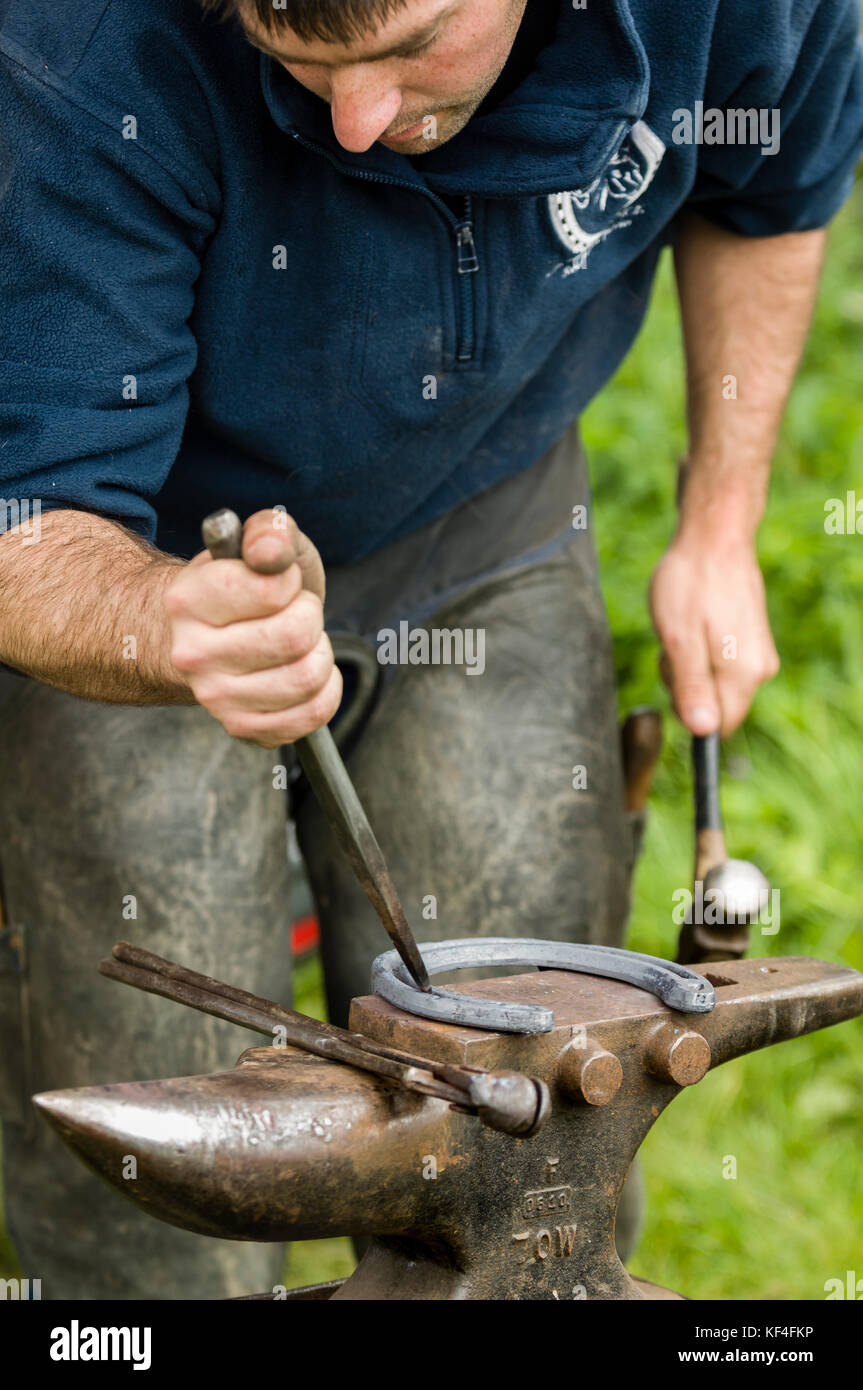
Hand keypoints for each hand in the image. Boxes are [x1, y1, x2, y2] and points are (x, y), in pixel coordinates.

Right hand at [165, 509, 341, 746]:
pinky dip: (325, 690)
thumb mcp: (256, 544)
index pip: (272, 590)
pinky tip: (303, 671)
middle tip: (294, 612)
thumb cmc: (242, 587)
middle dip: (309, 616)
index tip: (278, 582)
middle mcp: (192, 654)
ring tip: (298, 643)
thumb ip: (269, 531)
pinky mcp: (241, 727)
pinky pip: (312, 715)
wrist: (207, 636)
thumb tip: (270, 551)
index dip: (290, 581)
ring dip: (319, 653)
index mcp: (188, 600)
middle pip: (296, 635)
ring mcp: (215, 697)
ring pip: (307, 677)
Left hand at [649, 535, 778, 735]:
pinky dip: (699, 650)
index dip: (688, 711)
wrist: (714, 537)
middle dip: (686, 685)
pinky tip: (694, 622)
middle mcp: (760, 670)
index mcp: (744, 674)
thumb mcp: (678, 638)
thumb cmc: (691, 583)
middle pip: (715, 707)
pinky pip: (720, 664)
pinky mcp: (752, 641)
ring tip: (683, 627)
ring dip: (690, 666)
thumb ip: (691, 686)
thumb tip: (703, 731)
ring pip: (714, 684)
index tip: (674, 673)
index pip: (718, 727)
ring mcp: (758, 654)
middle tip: (674, 644)